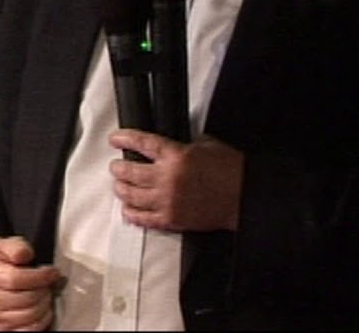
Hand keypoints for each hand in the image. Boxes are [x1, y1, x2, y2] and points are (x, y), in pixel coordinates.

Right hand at [0, 234, 62, 330]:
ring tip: (46, 294)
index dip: (39, 276)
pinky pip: (25, 331)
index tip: (52, 272)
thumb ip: (17, 247)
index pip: (15, 279)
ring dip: (44, 306)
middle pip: (24, 299)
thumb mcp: (6, 244)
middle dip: (44, 290)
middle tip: (49, 283)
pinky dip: (40, 322)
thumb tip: (25, 254)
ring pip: (27, 316)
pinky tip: (43, 310)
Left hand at [108, 130, 243, 231]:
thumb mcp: (206, 145)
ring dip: (121, 189)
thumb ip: (182, 145)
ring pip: (132, 196)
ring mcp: (168, 201)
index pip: (142, 144)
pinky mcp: (172, 220)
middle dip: (118, 168)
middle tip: (116, 167)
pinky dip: (132, 214)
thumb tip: (167, 147)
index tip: (114, 139)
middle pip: (130, 172)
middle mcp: (168, 178)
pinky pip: (144, 219)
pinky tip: (127, 210)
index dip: (125, 139)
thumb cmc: (230, 170)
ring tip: (119, 186)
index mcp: (176, 156)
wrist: (244, 196)